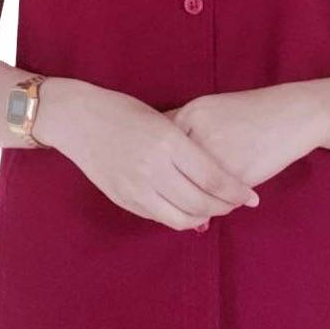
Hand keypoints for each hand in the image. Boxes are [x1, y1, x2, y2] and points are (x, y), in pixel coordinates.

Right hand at [50, 83, 260, 231]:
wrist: (77, 119)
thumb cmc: (124, 111)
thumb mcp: (162, 121)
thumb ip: (186, 149)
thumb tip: (216, 174)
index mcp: (167, 141)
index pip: (212, 177)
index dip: (236, 192)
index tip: (252, 197)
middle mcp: (152, 167)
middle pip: (201, 202)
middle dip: (224, 207)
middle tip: (237, 204)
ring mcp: (135, 187)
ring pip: (181, 217)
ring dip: (203, 217)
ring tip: (215, 208)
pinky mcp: (123, 198)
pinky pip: (159, 217)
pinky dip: (178, 217)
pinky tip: (188, 209)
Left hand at [164, 83, 326, 190]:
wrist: (292, 114)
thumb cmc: (250, 114)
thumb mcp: (211, 109)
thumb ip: (184, 128)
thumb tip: (160, 158)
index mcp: (189, 114)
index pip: (162, 151)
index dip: (164, 169)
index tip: (167, 179)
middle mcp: (198, 133)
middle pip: (174, 173)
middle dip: (176, 191)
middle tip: (180, 200)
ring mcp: (217, 154)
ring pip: (194, 189)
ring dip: (198, 202)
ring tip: (204, 206)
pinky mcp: (236, 173)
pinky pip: (218, 198)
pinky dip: (221, 204)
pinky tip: (226, 202)